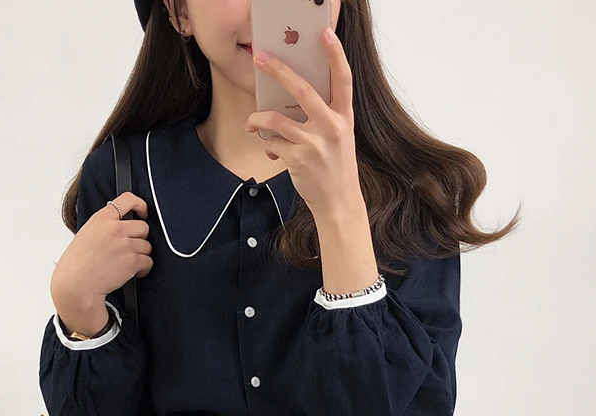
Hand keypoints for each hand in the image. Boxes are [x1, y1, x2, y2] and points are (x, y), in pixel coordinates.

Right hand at [50, 191, 152, 314]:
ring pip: (147, 246)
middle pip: (142, 227)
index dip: (140, 205)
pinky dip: (143, 268)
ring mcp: (125, 244)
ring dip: (141, 255)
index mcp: (101, 219)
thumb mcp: (86, 235)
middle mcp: (114, 228)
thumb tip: (120, 228)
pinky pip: (148, 261)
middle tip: (130, 249)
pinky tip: (134, 273)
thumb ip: (104, 227)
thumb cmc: (77, 265)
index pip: (127, 199)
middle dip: (139, 238)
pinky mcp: (132, 260)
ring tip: (128, 264)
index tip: (143, 212)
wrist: (76, 285)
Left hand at [244, 28, 361, 217]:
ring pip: (276, 119)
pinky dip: (268, 146)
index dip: (335, 55)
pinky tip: (273, 152)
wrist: (339, 201)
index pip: (343, 78)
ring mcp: (315, 143)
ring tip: (251, 122)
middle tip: (260, 57)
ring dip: (258, 118)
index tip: (324, 34)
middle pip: (302, 89)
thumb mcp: (339, 136)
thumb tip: (290, 99)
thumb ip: (323, 116)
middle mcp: (331, 126)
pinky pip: (273, 143)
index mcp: (343, 116)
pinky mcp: (299, 159)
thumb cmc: (336, 166)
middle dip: (278, 71)